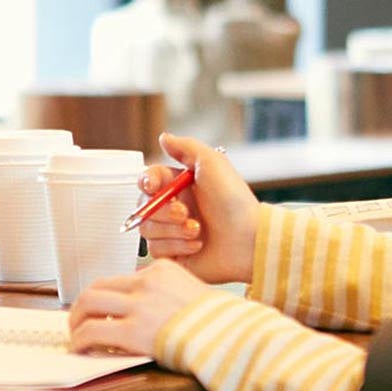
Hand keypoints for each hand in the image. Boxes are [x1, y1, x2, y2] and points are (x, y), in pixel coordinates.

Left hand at [67, 258, 221, 355]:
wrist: (234, 339)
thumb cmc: (221, 324)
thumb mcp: (194, 293)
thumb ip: (167, 295)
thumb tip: (145, 312)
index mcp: (161, 270)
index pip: (121, 279)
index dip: (104, 297)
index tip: (98, 311)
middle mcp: (147, 282)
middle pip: (97, 287)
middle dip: (82, 306)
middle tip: (77, 320)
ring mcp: (139, 306)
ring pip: (88, 304)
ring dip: (76, 321)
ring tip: (75, 335)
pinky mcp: (134, 331)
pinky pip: (93, 331)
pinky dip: (80, 340)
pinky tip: (80, 348)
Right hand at [138, 132, 258, 283]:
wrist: (248, 239)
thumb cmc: (234, 201)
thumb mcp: (213, 163)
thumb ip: (186, 147)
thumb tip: (164, 137)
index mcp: (179, 186)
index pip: (147, 181)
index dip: (146, 183)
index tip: (154, 187)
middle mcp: (172, 208)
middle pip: (143, 207)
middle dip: (163, 211)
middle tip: (185, 213)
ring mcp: (172, 232)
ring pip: (148, 230)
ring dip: (173, 230)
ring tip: (198, 231)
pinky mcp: (174, 253)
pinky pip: (157, 250)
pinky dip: (178, 246)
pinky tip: (198, 244)